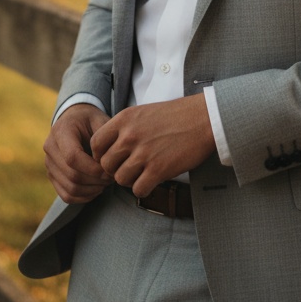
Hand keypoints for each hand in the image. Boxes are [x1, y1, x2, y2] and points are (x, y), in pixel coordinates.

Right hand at [44, 103, 112, 203]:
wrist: (75, 119)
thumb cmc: (91, 120)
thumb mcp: (100, 120)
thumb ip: (104, 138)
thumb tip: (104, 164)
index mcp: (61, 131)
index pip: (72, 157)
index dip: (93, 168)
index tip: (110, 170)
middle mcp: (50, 148)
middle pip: (72, 175)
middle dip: (96, 180)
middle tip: (113, 177)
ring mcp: (49, 164)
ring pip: (70, 188)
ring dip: (92, 190)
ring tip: (107, 182)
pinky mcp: (52, 176)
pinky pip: (66, 196)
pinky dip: (84, 197)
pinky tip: (98, 189)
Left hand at [90, 95, 215, 197]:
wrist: (204, 118)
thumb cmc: (176, 115)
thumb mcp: (144, 112)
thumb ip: (125, 128)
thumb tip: (110, 149)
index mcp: (125, 119)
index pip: (96, 143)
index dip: (100, 155)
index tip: (113, 158)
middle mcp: (130, 136)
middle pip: (106, 164)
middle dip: (116, 169)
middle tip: (130, 168)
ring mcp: (144, 153)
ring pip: (120, 179)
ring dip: (130, 180)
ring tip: (143, 172)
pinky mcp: (158, 169)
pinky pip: (137, 189)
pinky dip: (143, 188)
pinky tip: (153, 180)